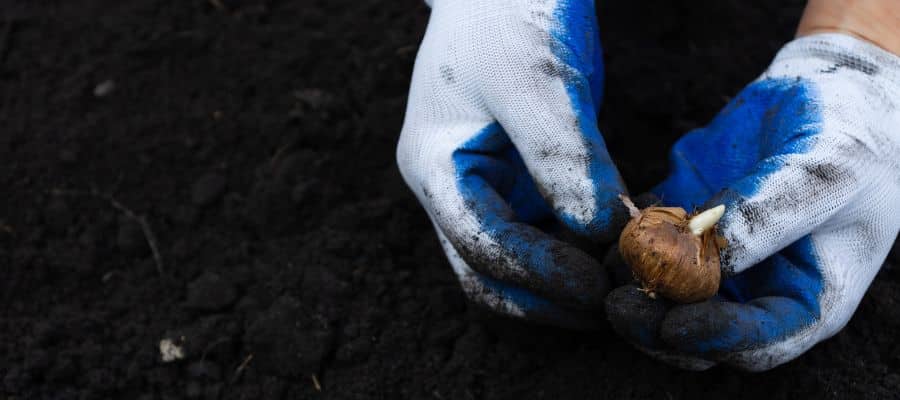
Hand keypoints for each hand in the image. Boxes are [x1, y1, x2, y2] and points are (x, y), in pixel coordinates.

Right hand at [397, 0, 627, 327]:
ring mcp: (487, 185)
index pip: (483, 247)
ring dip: (570, 280)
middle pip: (491, 274)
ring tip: (628, 279)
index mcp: (433, 167)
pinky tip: (627, 245)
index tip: (602, 286)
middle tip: (616, 305)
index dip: (542, 274)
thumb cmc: (510, 13)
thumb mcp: (536, 82)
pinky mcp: (523, 178)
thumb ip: (565, 162)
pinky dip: (584, 248)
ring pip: (521, 263)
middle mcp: (453, 188)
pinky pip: (550, 232)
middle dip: (549, 298)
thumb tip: (604, 236)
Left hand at [606, 33, 899, 369]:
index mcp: (809, 292)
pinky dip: (627, 240)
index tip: (675, 324)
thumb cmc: (848, 128)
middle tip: (619, 303)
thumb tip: (722, 255)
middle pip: (700, 331)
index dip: (717, 339)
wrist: (823, 87)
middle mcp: (758, 286)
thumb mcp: (829, 164)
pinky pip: (646, 244)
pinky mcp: (684, 223)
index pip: (761, 342)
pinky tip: (616, 223)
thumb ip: (775, 212)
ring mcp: (716, 257)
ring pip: (663, 293)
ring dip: (634, 283)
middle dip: (657, 323)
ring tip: (612, 258)